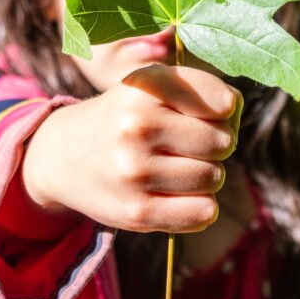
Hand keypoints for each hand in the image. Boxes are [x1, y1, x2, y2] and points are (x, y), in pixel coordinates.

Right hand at [22, 64, 242, 232]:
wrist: (65, 155)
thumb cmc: (127, 116)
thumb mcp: (153, 85)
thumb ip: (201, 90)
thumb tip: (234, 110)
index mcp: (145, 87)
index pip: (222, 102)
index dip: (224, 110)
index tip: (205, 113)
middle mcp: (137, 126)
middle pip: (223, 142)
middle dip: (216, 144)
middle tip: (189, 144)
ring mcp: (135, 171)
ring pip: (214, 178)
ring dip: (206, 175)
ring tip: (177, 166)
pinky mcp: (137, 211)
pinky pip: (203, 212)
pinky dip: (200, 206)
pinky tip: (177, 193)